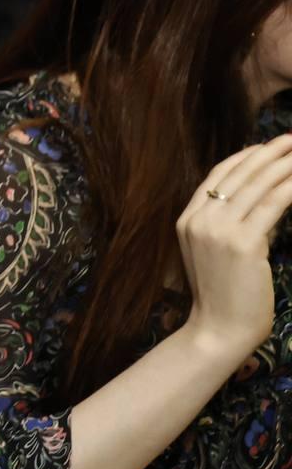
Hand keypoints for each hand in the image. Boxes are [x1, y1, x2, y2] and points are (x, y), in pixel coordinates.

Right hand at [176, 133, 291, 363]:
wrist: (217, 330)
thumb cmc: (223, 297)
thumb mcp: (218, 253)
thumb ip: (233, 226)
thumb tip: (266, 203)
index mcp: (186, 220)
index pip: (217, 176)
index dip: (245, 157)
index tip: (268, 147)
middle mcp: (198, 220)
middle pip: (238, 174)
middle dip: (269, 153)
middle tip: (291, 138)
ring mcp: (218, 230)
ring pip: (258, 185)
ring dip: (285, 165)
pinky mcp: (243, 242)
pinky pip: (274, 204)